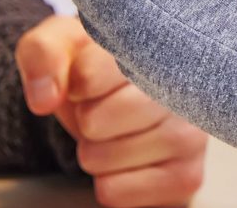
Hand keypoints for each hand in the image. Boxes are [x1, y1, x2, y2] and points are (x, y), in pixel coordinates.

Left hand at [16, 13, 210, 206]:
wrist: (123, 101)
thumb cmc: (96, 69)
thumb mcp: (63, 44)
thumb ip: (44, 53)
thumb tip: (45, 99)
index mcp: (160, 45)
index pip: (89, 76)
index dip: (75, 85)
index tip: (90, 80)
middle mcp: (187, 89)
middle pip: (95, 122)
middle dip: (86, 120)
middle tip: (106, 109)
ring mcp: (192, 135)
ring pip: (101, 159)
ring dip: (95, 152)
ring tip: (119, 132)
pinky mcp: (187, 177)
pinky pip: (113, 193)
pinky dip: (107, 182)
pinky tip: (129, 159)